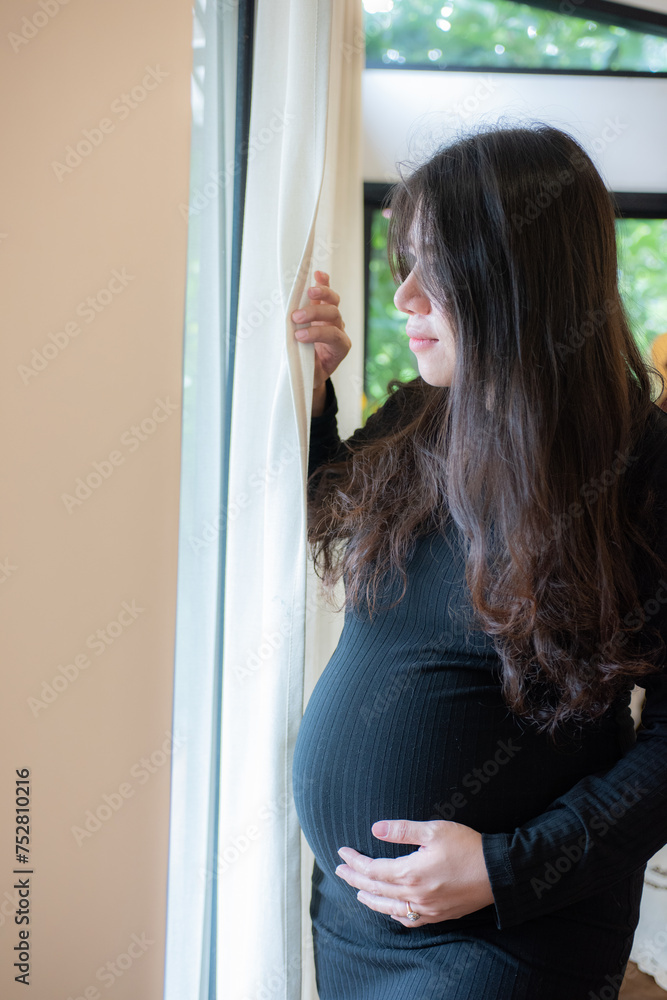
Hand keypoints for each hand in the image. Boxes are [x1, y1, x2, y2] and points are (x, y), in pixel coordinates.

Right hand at [291, 271, 351, 390]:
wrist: (314, 370)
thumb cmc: (310, 372)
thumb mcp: (309, 373)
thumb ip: (304, 364)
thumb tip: (289, 354)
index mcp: (340, 348)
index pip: (334, 336)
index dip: (317, 334)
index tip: (299, 337)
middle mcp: (339, 330)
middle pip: (334, 315)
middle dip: (315, 314)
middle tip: (296, 317)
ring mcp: (331, 318)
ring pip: (333, 302)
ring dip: (321, 295)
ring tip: (308, 291)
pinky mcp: (321, 309)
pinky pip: (326, 294)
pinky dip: (323, 283)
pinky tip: (318, 274)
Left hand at [334, 818, 494, 927]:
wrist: (498, 872)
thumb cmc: (467, 846)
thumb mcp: (433, 830)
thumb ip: (401, 830)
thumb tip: (374, 828)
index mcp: (411, 873)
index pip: (372, 870)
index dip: (354, 862)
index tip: (341, 853)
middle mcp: (415, 895)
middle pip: (376, 889)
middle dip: (354, 879)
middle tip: (339, 871)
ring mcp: (427, 909)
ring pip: (389, 909)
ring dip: (370, 899)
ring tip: (358, 891)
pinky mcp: (439, 915)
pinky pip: (409, 920)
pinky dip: (394, 914)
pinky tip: (391, 909)